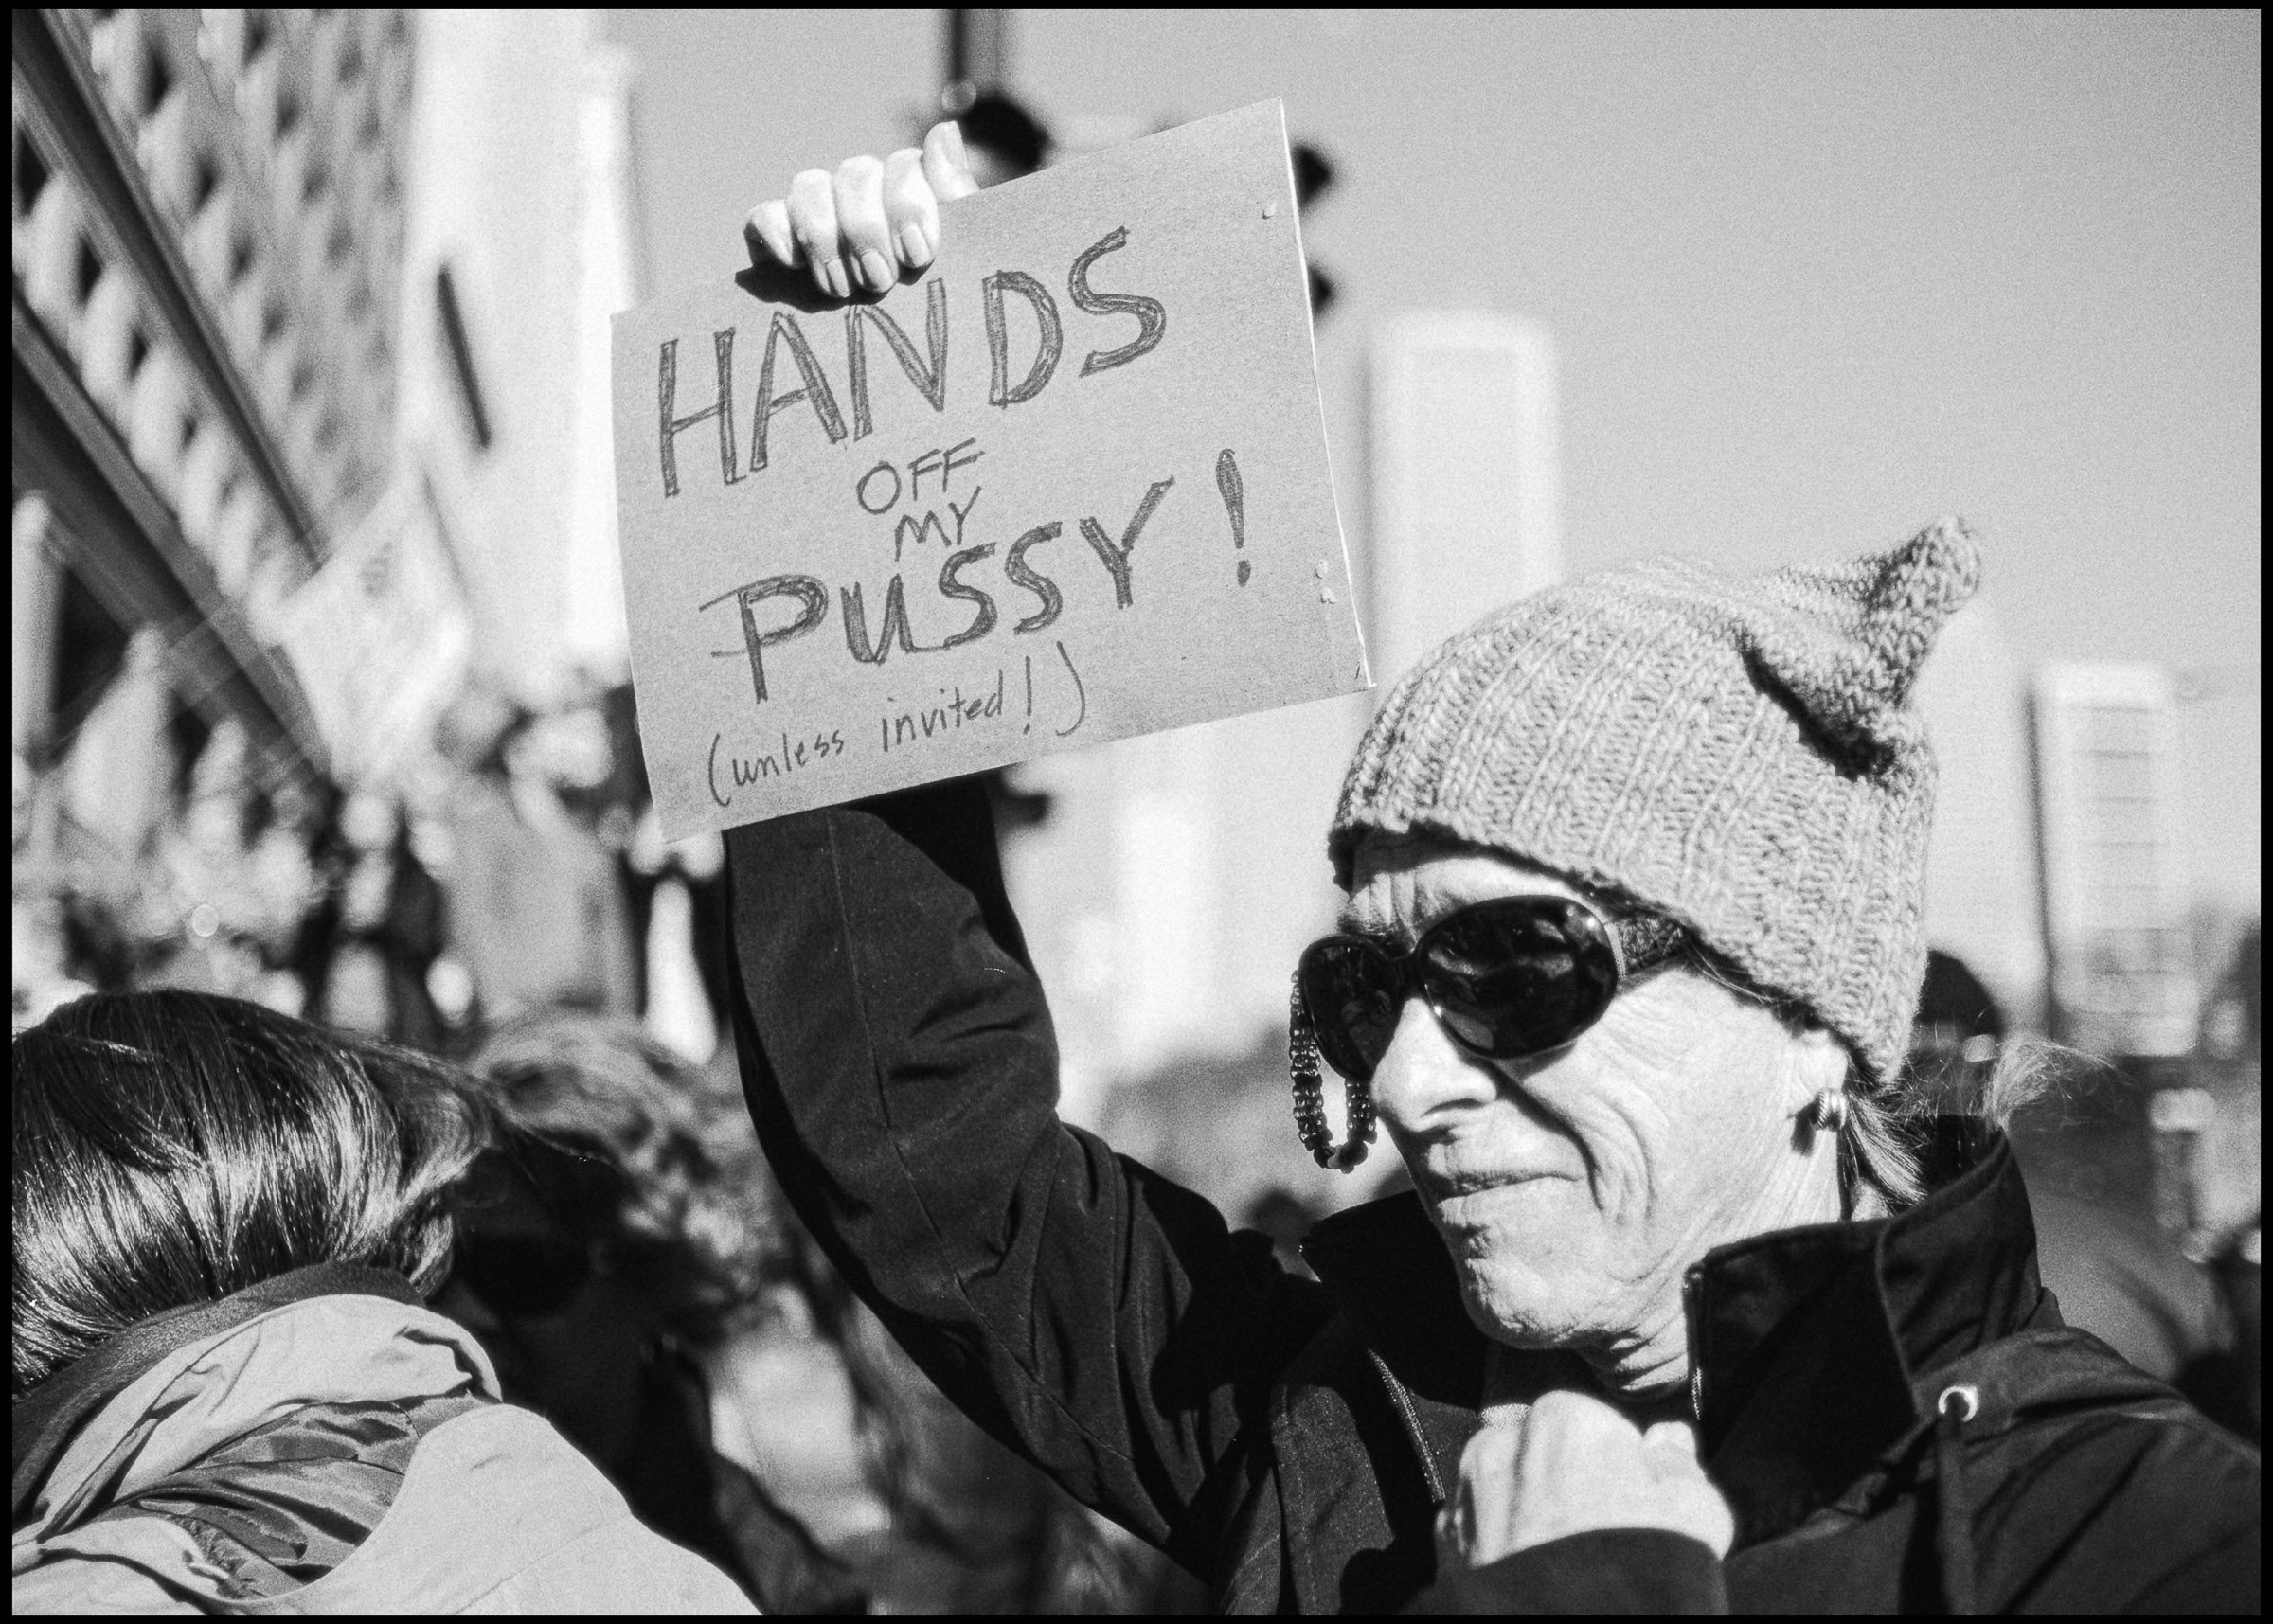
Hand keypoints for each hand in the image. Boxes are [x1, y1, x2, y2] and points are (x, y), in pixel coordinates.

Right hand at [744, 121, 980, 299]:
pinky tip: (793, 265)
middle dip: (867, 230)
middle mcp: (862, 192)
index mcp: (910, 191)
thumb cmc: (932, 304)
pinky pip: (764, 216)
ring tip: (840, 289)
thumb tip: (944, 130)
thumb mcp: (957, 257)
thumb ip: (953, 194)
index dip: (909, 204)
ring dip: (824, 236)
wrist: (898, 358)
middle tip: (880, 282)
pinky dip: (775, 234)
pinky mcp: (778, 238)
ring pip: (808, 186)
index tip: (918, 255)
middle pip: (855, 174)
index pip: (903, 167)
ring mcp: (818, 210)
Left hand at [1437, 1389, 1734, 1571]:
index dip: (1625, 1475)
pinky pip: (1480, 1537)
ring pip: (1509, 1494)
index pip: (1602, 1431)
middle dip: (1571, 1489)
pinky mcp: (1443, 1549)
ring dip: (1532, 1519)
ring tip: (1570, 1572)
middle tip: (1605, 1546)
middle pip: (1548, 1457)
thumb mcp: (1695, 1516)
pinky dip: (1502, 1554)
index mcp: (1563, 1418)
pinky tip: (1533, 1584)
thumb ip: (1679, 1466)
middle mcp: (1501, 1444)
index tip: (1638, 1512)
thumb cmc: (1640, 1575)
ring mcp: (1464, 1498)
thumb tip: (1668, 1439)